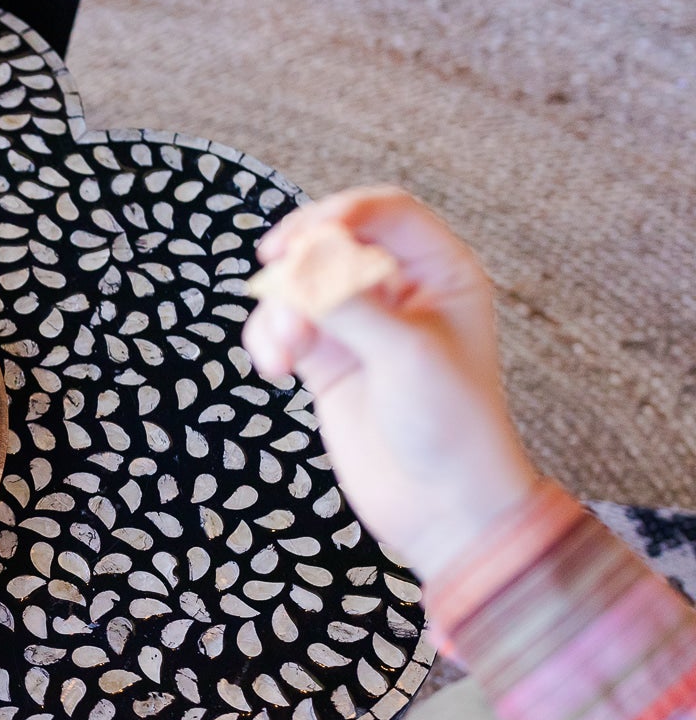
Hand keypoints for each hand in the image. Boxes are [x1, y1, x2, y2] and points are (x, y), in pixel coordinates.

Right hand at [241, 188, 539, 579]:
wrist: (443, 505)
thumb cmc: (449, 423)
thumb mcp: (402, 353)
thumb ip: (347, 302)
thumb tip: (294, 266)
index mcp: (443, 274)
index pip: (387, 213)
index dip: (337, 215)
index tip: (294, 242)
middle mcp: (403, 292)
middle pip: (333, 243)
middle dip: (299, 265)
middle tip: (271, 276)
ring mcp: (362, 326)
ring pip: (300, 288)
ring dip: (279, 313)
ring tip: (282, 354)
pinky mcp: (330, 361)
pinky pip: (285, 327)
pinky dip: (269, 340)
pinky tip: (274, 369)